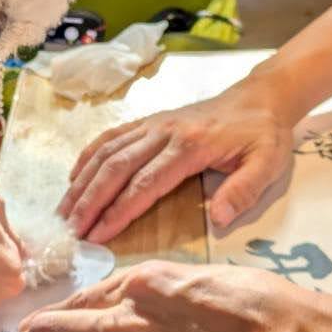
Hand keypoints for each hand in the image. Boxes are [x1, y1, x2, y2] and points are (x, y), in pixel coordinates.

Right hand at [59, 74, 293, 241]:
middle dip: (90, 201)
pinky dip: (88, 156)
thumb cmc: (263, 135)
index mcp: (191, 146)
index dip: (119, 210)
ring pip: (107, 152)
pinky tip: (73, 178)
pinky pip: (111, 137)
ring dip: (82, 182)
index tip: (97, 235)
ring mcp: (153, 124)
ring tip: (64, 212)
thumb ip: (243, 191)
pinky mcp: (149, 121)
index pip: (146, 183)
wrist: (260, 97)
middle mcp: (164, 131)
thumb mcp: (268, 164)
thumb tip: (219, 218)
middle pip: (116, 167)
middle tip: (70, 231)